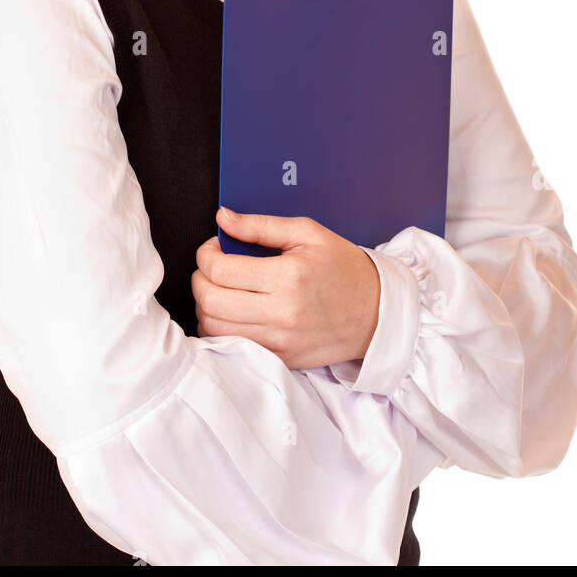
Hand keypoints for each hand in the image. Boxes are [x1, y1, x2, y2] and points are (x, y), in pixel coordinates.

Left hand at [191, 207, 381, 370]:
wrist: (377, 312)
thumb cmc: (344, 268)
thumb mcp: (307, 233)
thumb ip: (261, 225)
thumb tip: (223, 217)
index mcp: (287, 276)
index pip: (220, 270)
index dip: (206, 254)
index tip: (214, 247)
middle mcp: (280, 312)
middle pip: (210, 301)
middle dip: (200, 279)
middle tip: (212, 267)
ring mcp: (279, 340)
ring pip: (214, 328)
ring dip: (206, 306)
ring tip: (220, 290)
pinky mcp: (280, 358)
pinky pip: (232, 347)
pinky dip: (221, 329)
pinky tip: (231, 313)